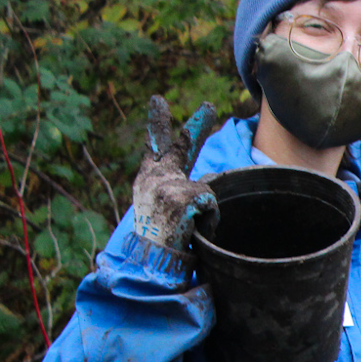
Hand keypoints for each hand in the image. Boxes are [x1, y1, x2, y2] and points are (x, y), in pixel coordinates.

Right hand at [129, 96, 218, 266]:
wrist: (150, 261)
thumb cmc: (158, 241)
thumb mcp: (159, 210)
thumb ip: (174, 191)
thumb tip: (205, 182)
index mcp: (149, 179)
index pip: (155, 148)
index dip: (157, 124)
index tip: (158, 100)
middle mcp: (155, 177)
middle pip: (181, 146)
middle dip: (196, 125)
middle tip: (208, 104)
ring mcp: (167, 185)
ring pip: (207, 191)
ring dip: (206, 213)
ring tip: (188, 229)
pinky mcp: (181, 197)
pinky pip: (212, 204)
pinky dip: (210, 220)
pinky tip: (193, 232)